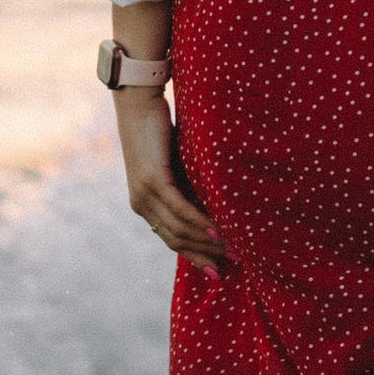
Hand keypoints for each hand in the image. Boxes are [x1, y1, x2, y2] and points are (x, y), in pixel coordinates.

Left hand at [114, 86, 225, 264]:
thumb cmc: (160, 131)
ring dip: (206, 241)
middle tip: (234, 261)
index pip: (171, 240)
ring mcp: (144, 194)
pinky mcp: (153, 180)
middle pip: (175, 240)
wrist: (139, 104)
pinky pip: (179, 208)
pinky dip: (199, 221)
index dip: (194, 257)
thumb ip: (186, 186)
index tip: (217, 270)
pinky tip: (216, 230)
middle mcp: (141, 205)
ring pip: (178, 228)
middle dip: (205, 255)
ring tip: (232, 248)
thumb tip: (213, 203)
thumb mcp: (175, 166)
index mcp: (144, 205)